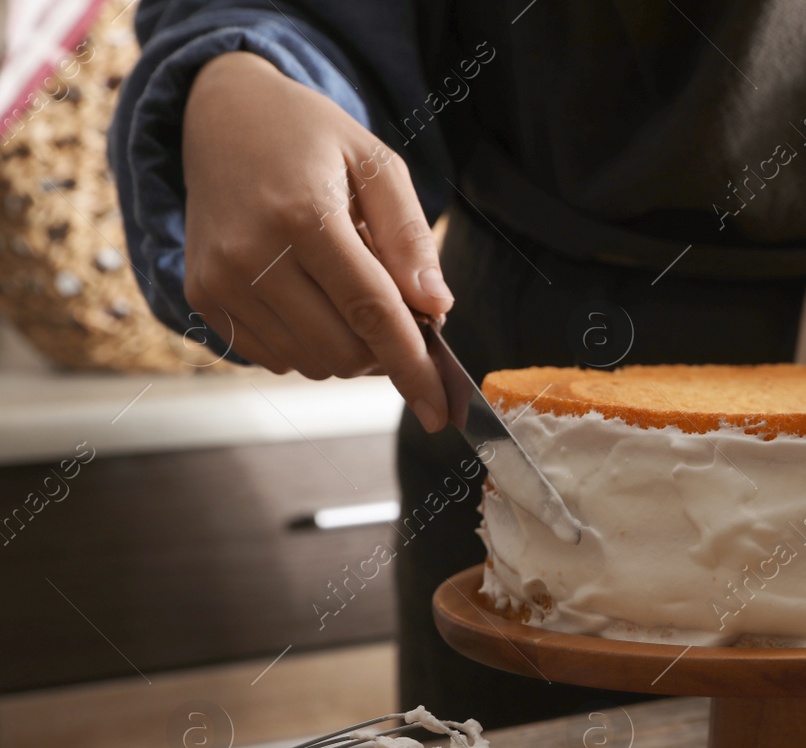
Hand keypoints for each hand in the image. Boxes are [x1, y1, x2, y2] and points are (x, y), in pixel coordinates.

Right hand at [181, 51, 452, 429]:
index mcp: (302, 216)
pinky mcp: (202, 297)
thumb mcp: (376, 164)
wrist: (219, 116)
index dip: (413, 367)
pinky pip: (276, 358)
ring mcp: (220, 281)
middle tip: (398, 311)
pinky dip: (309, 344)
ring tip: (346, 287)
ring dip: (348, 348)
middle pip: (343, 351)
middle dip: (385, 352)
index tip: (440, 410)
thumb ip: (410, 238)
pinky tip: (310, 296)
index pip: (372, 312)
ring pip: (311, 363)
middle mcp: (251, 255)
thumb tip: (437, 308)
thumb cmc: (309, 138)